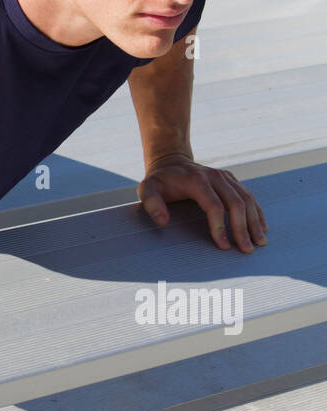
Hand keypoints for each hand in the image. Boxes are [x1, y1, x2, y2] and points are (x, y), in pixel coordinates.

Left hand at [137, 155, 268, 252]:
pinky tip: (262, 226)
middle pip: (235, 203)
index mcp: (196, 180)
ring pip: (246, 199)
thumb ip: (151, 204)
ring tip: (259, 242)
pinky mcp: (231, 180)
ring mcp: (225, 177)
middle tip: (246, 249)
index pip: (214, 205)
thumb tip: (163, 221)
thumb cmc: (159, 181)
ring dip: (255, 221)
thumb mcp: (147, 189)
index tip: (223, 245)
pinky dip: (257, 211)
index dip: (220, 226)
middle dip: (242, 228)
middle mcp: (214, 176)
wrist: (171, 161)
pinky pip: (248, 196)